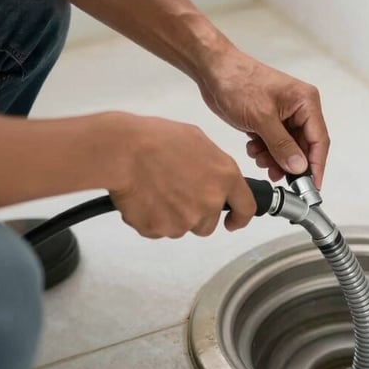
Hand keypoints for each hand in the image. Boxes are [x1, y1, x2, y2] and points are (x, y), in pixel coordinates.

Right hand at [107, 114, 255, 237]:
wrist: (122, 151)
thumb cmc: (157, 139)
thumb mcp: (198, 140)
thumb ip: (213, 165)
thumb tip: (213, 177)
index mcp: (224, 177)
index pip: (246, 208)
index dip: (240, 217)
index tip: (233, 221)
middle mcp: (209, 202)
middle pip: (209, 223)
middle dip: (197, 213)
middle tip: (177, 192)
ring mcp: (184, 220)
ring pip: (183, 227)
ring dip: (173, 215)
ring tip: (156, 189)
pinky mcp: (159, 230)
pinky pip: (159, 229)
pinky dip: (152, 218)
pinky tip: (144, 197)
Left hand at [197, 49, 329, 188]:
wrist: (213, 70)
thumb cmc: (238, 83)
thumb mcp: (261, 118)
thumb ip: (282, 145)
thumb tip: (299, 167)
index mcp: (306, 102)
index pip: (319, 139)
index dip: (317, 165)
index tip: (312, 187)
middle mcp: (299, 109)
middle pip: (304, 147)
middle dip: (289, 163)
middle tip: (276, 176)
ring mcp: (284, 115)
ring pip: (287, 149)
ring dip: (274, 158)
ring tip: (259, 158)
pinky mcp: (269, 120)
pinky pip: (274, 144)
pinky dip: (265, 151)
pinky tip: (252, 148)